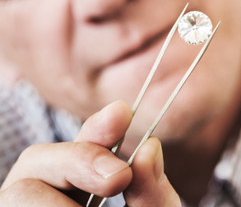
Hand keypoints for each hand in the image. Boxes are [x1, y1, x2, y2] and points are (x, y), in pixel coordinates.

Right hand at [0, 101, 180, 205]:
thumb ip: (153, 192)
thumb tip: (149, 149)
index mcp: (83, 189)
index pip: (81, 148)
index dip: (97, 129)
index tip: (123, 111)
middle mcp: (50, 195)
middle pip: (37, 160)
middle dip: (78, 159)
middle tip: (118, 176)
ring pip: (19, 192)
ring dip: (55, 206)